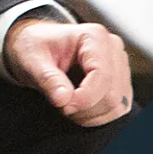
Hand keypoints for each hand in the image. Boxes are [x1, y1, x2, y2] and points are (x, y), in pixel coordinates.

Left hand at [5, 18, 132, 126]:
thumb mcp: (32, 60)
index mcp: (94, 37)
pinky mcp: (120, 81)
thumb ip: (48, 79)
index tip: (62, 106)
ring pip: (118, 105)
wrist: (36, 46)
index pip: (102, 76)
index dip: (84, 98)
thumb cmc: (33, 48)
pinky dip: (97, 116)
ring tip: (67, 106)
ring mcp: (120, 65)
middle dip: (85, 108)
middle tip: (61, 106)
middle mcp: (113, 49)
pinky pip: (118, 108)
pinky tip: (78, 108)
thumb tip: (63, 99)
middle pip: (113, 95)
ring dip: (91, 115)